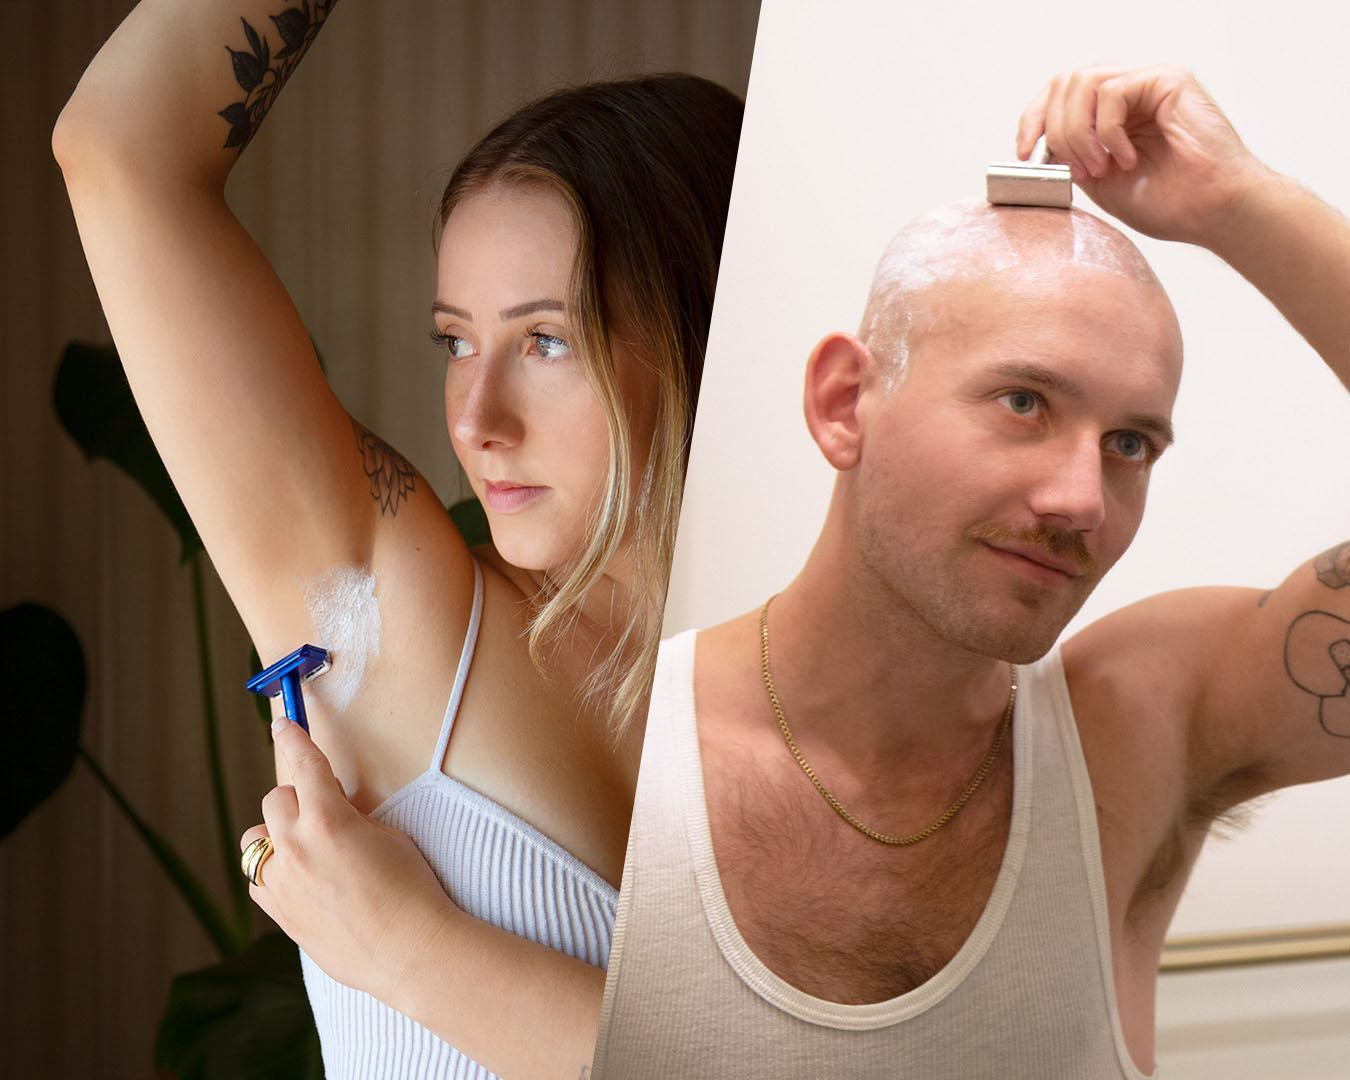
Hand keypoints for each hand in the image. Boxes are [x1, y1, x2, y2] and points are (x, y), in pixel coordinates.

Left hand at [241, 716, 457, 1004]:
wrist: (410, 950)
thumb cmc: (411, 889)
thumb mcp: (387, 836)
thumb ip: (350, 818)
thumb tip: (332, 813)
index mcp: (327, 819)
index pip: (304, 764)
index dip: (294, 738)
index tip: (284, 725)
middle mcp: (296, 847)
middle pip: (275, 800)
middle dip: (297, 798)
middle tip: (323, 810)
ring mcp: (282, 884)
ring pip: (256, 842)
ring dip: (278, 836)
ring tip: (308, 849)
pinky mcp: (280, 914)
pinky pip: (259, 881)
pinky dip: (275, 872)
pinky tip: (302, 880)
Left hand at [1018, 65, 1271, 246]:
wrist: (1211, 211)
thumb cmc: (1170, 203)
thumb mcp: (1100, 183)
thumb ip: (1071, 158)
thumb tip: (1037, 148)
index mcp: (1111, 113)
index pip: (1058, 95)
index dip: (1032, 120)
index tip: (1022, 154)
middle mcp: (1129, 90)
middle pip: (1064, 83)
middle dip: (1054, 130)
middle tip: (1074, 170)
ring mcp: (1148, 82)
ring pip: (1083, 82)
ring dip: (1079, 132)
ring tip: (1099, 167)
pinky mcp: (1167, 79)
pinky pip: (1113, 91)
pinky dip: (1107, 131)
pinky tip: (1126, 158)